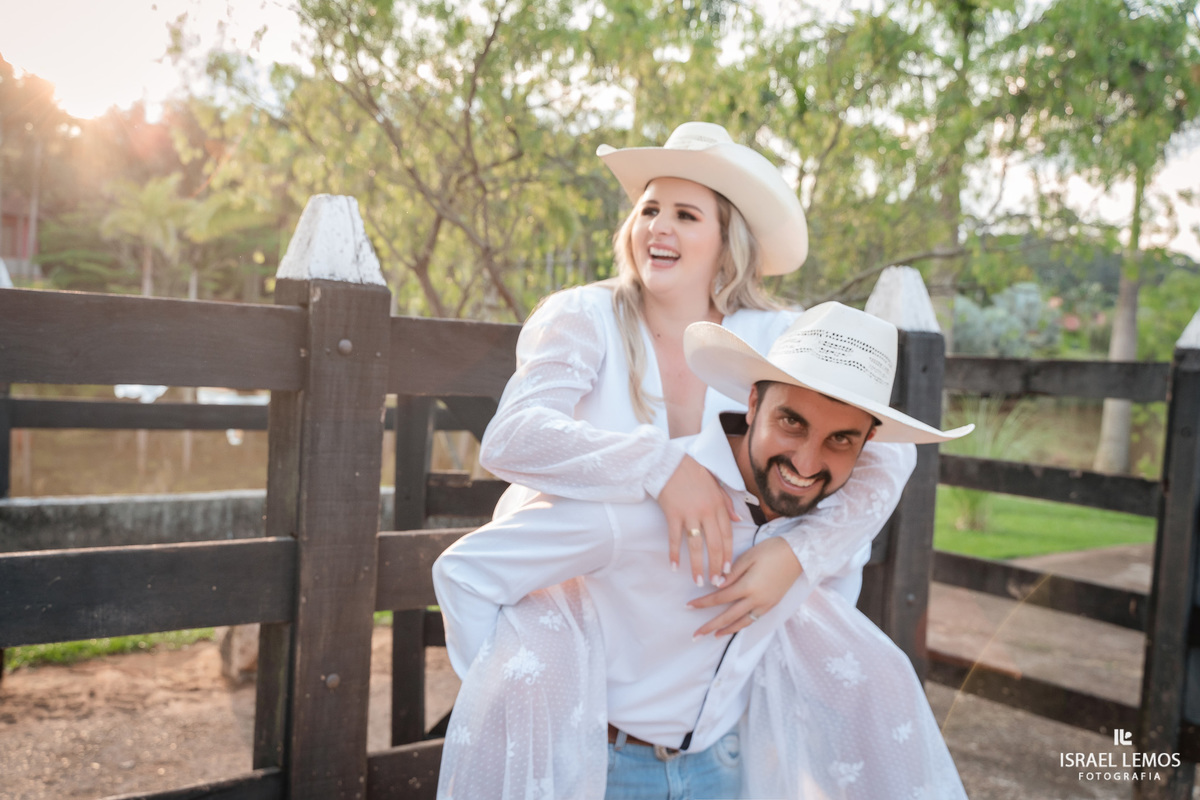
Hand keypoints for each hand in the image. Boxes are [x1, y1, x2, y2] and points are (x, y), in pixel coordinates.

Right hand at [656, 455, 738, 586]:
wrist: (668, 462)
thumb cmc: (692, 472)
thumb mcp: (715, 484)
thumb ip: (727, 502)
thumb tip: (738, 519)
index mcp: (719, 505)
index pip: (728, 535)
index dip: (728, 555)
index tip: (728, 570)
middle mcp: (707, 512)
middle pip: (715, 545)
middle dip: (716, 566)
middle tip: (716, 582)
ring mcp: (690, 514)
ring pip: (697, 546)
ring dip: (698, 566)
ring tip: (698, 581)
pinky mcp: (673, 514)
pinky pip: (675, 538)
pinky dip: (674, 554)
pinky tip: (674, 566)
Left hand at [688, 537, 801, 636]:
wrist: (799, 554)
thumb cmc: (771, 550)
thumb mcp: (749, 557)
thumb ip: (732, 573)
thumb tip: (716, 586)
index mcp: (748, 586)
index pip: (720, 598)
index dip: (703, 603)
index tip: (688, 606)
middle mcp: (756, 600)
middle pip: (728, 616)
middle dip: (710, 626)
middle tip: (695, 635)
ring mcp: (765, 604)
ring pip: (742, 622)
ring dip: (725, 630)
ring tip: (712, 636)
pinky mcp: (772, 605)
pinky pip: (753, 620)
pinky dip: (741, 626)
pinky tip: (734, 627)